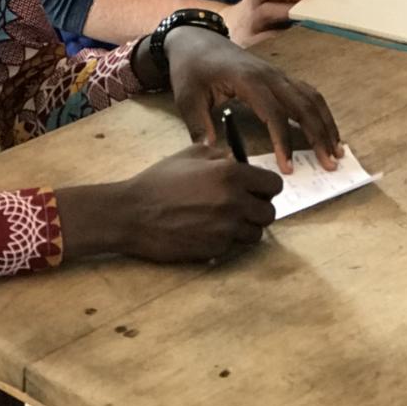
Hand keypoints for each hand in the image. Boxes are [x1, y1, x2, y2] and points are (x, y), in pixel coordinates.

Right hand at [57, 145, 282, 263]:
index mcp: (231, 174)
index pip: (273, 185)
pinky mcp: (215, 249)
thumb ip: (220, 155)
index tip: (256, 188)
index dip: (266, 187)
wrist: (133, 213)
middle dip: (258, 208)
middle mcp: (234, 202)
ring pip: (256, 233)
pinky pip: (234, 246)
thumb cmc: (159, 181)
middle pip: (269, 212)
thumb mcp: (191, 155)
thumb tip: (239, 161)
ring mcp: (225, 228)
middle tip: (243, 205)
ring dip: (245, 227)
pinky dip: (227, 239)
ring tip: (226, 219)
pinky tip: (209, 229)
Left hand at [165, 25, 342, 172]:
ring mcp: (277, 74)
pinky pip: (307, 92)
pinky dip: (320, 112)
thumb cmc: (191, 69)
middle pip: (302, 105)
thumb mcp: (187, 98)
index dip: (283, 141)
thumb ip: (200, 127)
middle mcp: (269, 75)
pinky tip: (326, 130)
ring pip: (311, 98)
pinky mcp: (279, 76)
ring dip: (326, 124)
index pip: (274, 114)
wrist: (196, 40)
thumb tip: (214, 156)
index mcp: (248, 80)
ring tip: (337, 151)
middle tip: (329, 164)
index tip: (289, 168)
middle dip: (319, 135)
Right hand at [224, 0, 315, 46]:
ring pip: (265, 12)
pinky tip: (298, 37)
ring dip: (288, 10)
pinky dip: (283, 36)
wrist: (237, 32)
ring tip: (304, 15)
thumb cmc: (268, 10)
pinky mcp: (253, 43)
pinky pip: (266, 39)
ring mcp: (253, 22)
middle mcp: (256, 0)